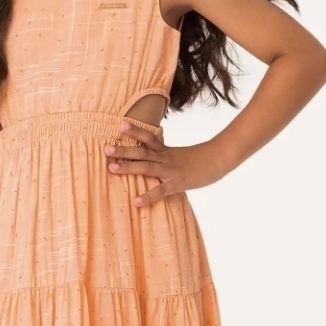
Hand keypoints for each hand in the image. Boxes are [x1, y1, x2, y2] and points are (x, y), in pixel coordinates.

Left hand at [104, 120, 228, 207]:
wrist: (220, 159)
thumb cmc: (201, 158)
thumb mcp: (181, 153)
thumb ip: (166, 154)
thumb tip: (155, 153)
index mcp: (166, 151)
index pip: (148, 137)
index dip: (135, 131)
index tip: (120, 124)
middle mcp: (165, 158)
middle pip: (141, 152)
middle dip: (122, 151)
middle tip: (105, 149)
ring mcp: (171, 170)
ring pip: (146, 168)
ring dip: (127, 167)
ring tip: (111, 168)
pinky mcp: (178, 183)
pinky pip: (160, 190)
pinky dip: (148, 196)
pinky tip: (136, 201)